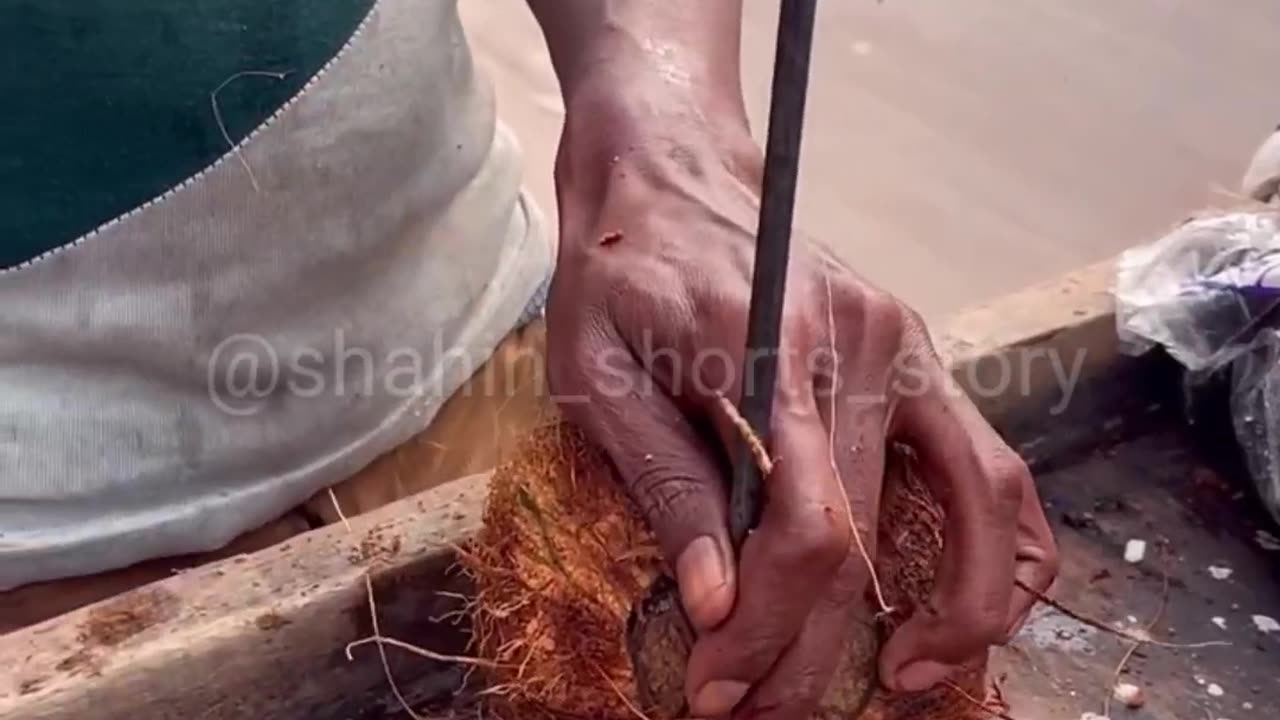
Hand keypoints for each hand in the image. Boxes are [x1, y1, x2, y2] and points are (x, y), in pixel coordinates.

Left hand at [544, 91, 1058, 718]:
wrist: (671, 173)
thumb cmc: (620, 271)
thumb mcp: (597, 372)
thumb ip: (666, 478)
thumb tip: (715, 597)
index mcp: (766, 344)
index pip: (803, 519)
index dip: (767, 625)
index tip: (715, 685)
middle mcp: (862, 344)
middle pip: (871, 534)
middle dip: (815, 647)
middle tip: (757, 710)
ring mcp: (908, 345)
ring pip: (975, 504)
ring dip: (953, 614)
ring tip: (906, 681)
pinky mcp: (924, 354)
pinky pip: (995, 463)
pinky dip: (1003, 546)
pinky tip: (966, 609)